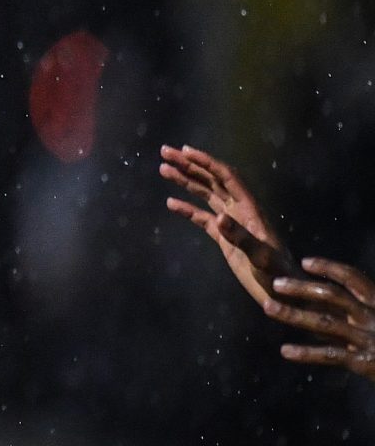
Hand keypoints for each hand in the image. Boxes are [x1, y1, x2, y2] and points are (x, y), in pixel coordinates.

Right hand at [160, 143, 295, 309]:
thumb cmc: (277, 275)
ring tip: (163, 169)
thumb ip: (240, 237)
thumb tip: (218, 217)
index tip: (185, 151)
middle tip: (166, 151)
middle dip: (190, 165)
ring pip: (205, 195)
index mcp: (250, 209)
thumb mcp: (260, 257)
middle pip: (213, 180)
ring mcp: (231, 224)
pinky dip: (187, 209)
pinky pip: (202, 218)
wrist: (282, 293)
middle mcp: (240, 211)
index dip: (206, 163)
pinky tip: (171, 203)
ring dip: (186, 181)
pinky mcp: (224, 238)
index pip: (226, 178)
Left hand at [264, 258, 374, 384]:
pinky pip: (330, 355)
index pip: (354, 280)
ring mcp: (368, 340)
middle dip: (303, 288)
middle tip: (276, 282)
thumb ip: (367, 307)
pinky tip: (284, 351)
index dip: (330, 268)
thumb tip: (346, 295)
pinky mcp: (364, 363)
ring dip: (294, 314)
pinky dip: (306, 353)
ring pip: (325, 324)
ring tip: (267, 306)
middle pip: (333, 297)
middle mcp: (373, 318)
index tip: (305, 262)